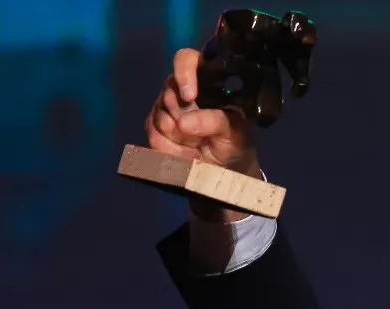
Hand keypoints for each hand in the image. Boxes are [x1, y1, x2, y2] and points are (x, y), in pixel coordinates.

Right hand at [145, 48, 259, 222]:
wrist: (225, 168)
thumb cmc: (235, 141)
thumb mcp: (235, 131)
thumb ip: (214, 121)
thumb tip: (183, 122)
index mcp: (207, 79)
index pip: (187, 59)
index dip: (184, 73)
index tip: (189, 95)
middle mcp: (182, 88)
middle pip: (169, 93)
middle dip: (183, 117)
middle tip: (201, 135)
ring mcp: (166, 107)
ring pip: (160, 117)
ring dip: (179, 137)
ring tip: (198, 145)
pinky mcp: (155, 126)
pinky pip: (154, 135)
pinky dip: (171, 149)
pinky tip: (187, 153)